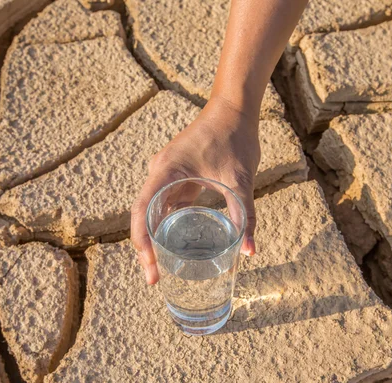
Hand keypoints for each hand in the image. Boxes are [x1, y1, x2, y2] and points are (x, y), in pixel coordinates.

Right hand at [130, 96, 260, 283]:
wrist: (234, 108)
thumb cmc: (234, 137)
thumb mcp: (240, 179)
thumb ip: (244, 215)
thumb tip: (249, 251)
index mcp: (166, 171)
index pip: (143, 211)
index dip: (141, 241)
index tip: (150, 266)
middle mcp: (160, 172)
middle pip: (144, 214)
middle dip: (146, 248)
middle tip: (155, 278)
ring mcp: (168, 173)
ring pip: (154, 210)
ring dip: (156, 237)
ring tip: (163, 267)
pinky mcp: (178, 174)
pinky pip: (168, 203)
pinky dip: (169, 223)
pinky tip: (178, 242)